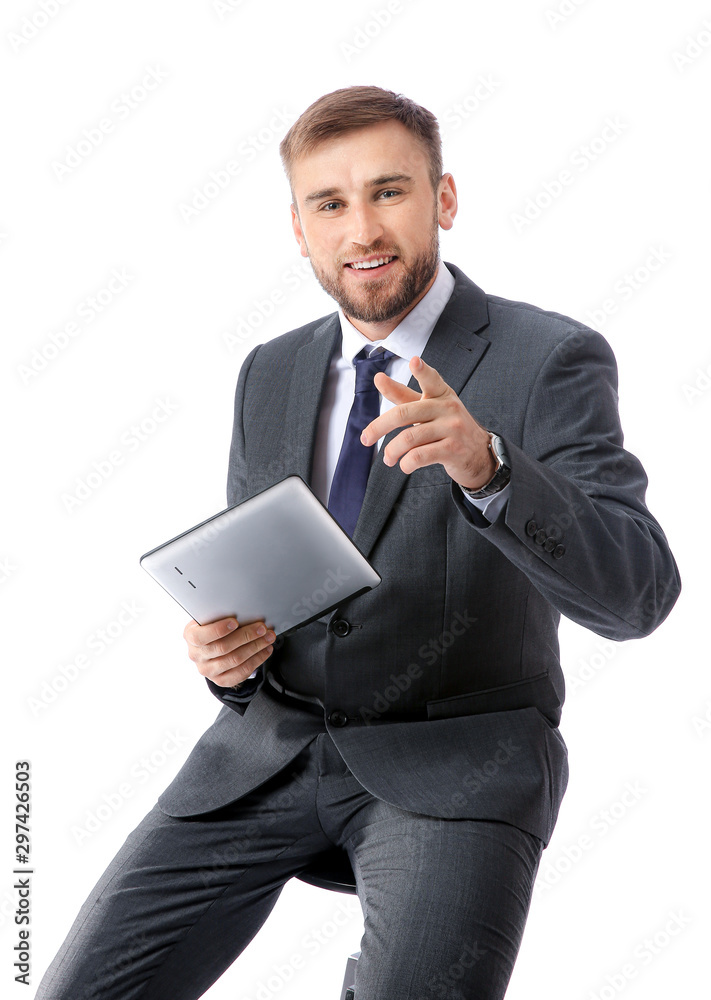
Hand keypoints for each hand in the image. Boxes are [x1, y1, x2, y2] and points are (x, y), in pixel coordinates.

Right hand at [183, 617, 275, 687]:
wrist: (211, 644)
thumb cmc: (214, 625)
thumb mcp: (211, 617)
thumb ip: (221, 615)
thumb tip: (245, 612)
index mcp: (190, 636)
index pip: (200, 637)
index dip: (218, 630)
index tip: (235, 622)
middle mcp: (196, 655)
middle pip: (223, 648)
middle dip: (246, 636)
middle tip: (262, 628)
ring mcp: (208, 670)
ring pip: (235, 660)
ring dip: (255, 647)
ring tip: (268, 637)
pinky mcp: (220, 680)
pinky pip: (241, 672)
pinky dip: (257, 660)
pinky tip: (265, 650)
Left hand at [361, 356, 494, 488]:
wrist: (479, 453)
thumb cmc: (447, 427)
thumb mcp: (429, 408)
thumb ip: (403, 395)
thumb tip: (378, 378)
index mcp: (441, 394)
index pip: (431, 379)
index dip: (422, 371)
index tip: (414, 361)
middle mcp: (448, 408)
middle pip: (405, 413)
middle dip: (379, 427)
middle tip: (365, 438)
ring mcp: (452, 429)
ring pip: (409, 438)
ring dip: (392, 451)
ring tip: (388, 458)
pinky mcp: (453, 450)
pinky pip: (420, 456)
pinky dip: (406, 463)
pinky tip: (404, 465)